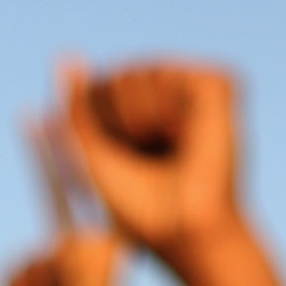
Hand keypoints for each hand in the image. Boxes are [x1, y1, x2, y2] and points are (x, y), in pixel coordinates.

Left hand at [60, 60, 285, 285]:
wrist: (182, 230)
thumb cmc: (138, 208)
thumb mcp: (91, 155)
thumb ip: (78, 108)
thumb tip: (65, 55)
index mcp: (138, 116)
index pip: (99, 86)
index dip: (97, 119)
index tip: (116, 156)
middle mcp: (168, 101)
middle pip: (122, 74)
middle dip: (118, 114)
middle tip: (142, 150)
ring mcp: (195, 94)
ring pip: (149, 68)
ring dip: (143, 112)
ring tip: (166, 142)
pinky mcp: (220, 90)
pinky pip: (179, 70)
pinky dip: (171, 102)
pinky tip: (183, 129)